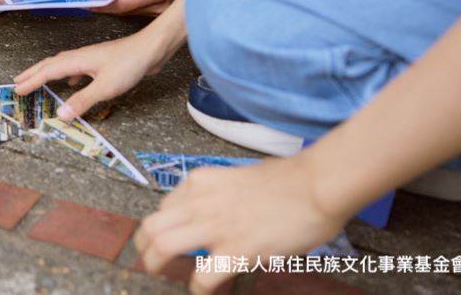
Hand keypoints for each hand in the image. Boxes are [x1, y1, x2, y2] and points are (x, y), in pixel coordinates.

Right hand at [14, 28, 170, 119]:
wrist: (150, 49)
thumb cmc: (128, 65)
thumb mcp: (105, 87)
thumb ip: (82, 101)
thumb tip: (60, 115)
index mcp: (76, 61)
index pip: (47, 72)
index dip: (31, 81)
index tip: (17, 89)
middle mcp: (80, 56)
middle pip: (50, 64)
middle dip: (33, 73)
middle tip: (18, 82)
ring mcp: (90, 58)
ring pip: (62, 64)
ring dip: (47, 72)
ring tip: (37, 80)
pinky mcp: (100, 62)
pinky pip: (76, 67)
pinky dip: (67, 75)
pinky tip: (72, 82)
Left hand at [88, 0, 197, 15]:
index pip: (120, 5)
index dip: (99, 4)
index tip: (83, 2)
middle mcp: (159, 6)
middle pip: (123, 10)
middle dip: (103, 4)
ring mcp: (160, 9)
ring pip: (127, 11)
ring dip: (112, 3)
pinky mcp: (157, 8)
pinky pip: (134, 8)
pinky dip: (122, 1)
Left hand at [135, 155, 345, 293]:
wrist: (316, 185)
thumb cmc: (288, 180)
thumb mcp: (238, 177)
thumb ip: (219, 195)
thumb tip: (216, 214)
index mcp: (201, 182)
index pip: (165, 206)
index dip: (163, 225)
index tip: (167, 237)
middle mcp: (200, 202)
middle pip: (152, 225)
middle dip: (144, 246)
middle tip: (147, 259)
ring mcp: (216, 226)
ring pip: (163, 246)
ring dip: (155, 264)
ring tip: (158, 274)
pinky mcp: (236, 250)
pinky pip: (202, 277)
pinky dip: (198, 288)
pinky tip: (201, 291)